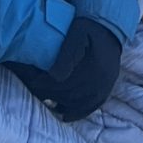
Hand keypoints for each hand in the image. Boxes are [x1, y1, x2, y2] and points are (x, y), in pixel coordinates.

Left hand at [4, 16, 122, 120]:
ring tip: (44, 96)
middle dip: (47, 92)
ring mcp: (103, 90)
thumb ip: (67, 54)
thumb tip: (54, 77)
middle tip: (33, 88)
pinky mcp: (104, 93)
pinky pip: (88, 109)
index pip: (62, 82)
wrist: (110, 30)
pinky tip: (62, 113)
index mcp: (93, 67)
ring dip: (58, 101)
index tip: (32, 80)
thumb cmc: (89, 29)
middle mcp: (100, 82)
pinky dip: (74, 113)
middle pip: (67, 94)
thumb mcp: (77, 34)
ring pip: (75, 104)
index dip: (44, 83)